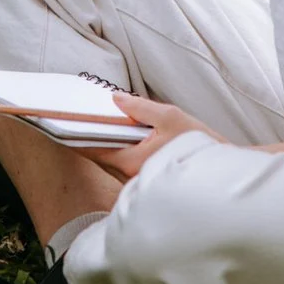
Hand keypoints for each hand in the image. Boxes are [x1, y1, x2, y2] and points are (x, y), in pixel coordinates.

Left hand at [73, 93, 220, 180]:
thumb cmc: (199, 146)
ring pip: (111, 162)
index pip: (93, 149)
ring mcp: (138, 183)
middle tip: (72, 120)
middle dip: (87, 138)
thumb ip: (139, 107)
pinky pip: (123, 166)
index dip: (75, 136)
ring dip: (102, 145)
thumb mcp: (170, 118)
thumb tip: (115, 99)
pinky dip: (117, 151)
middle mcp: (130, 178)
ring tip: (93, 124)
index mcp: (132, 163)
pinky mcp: (147, 183)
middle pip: (99, 156)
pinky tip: (118, 137)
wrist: (223, 174)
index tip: (60, 125)